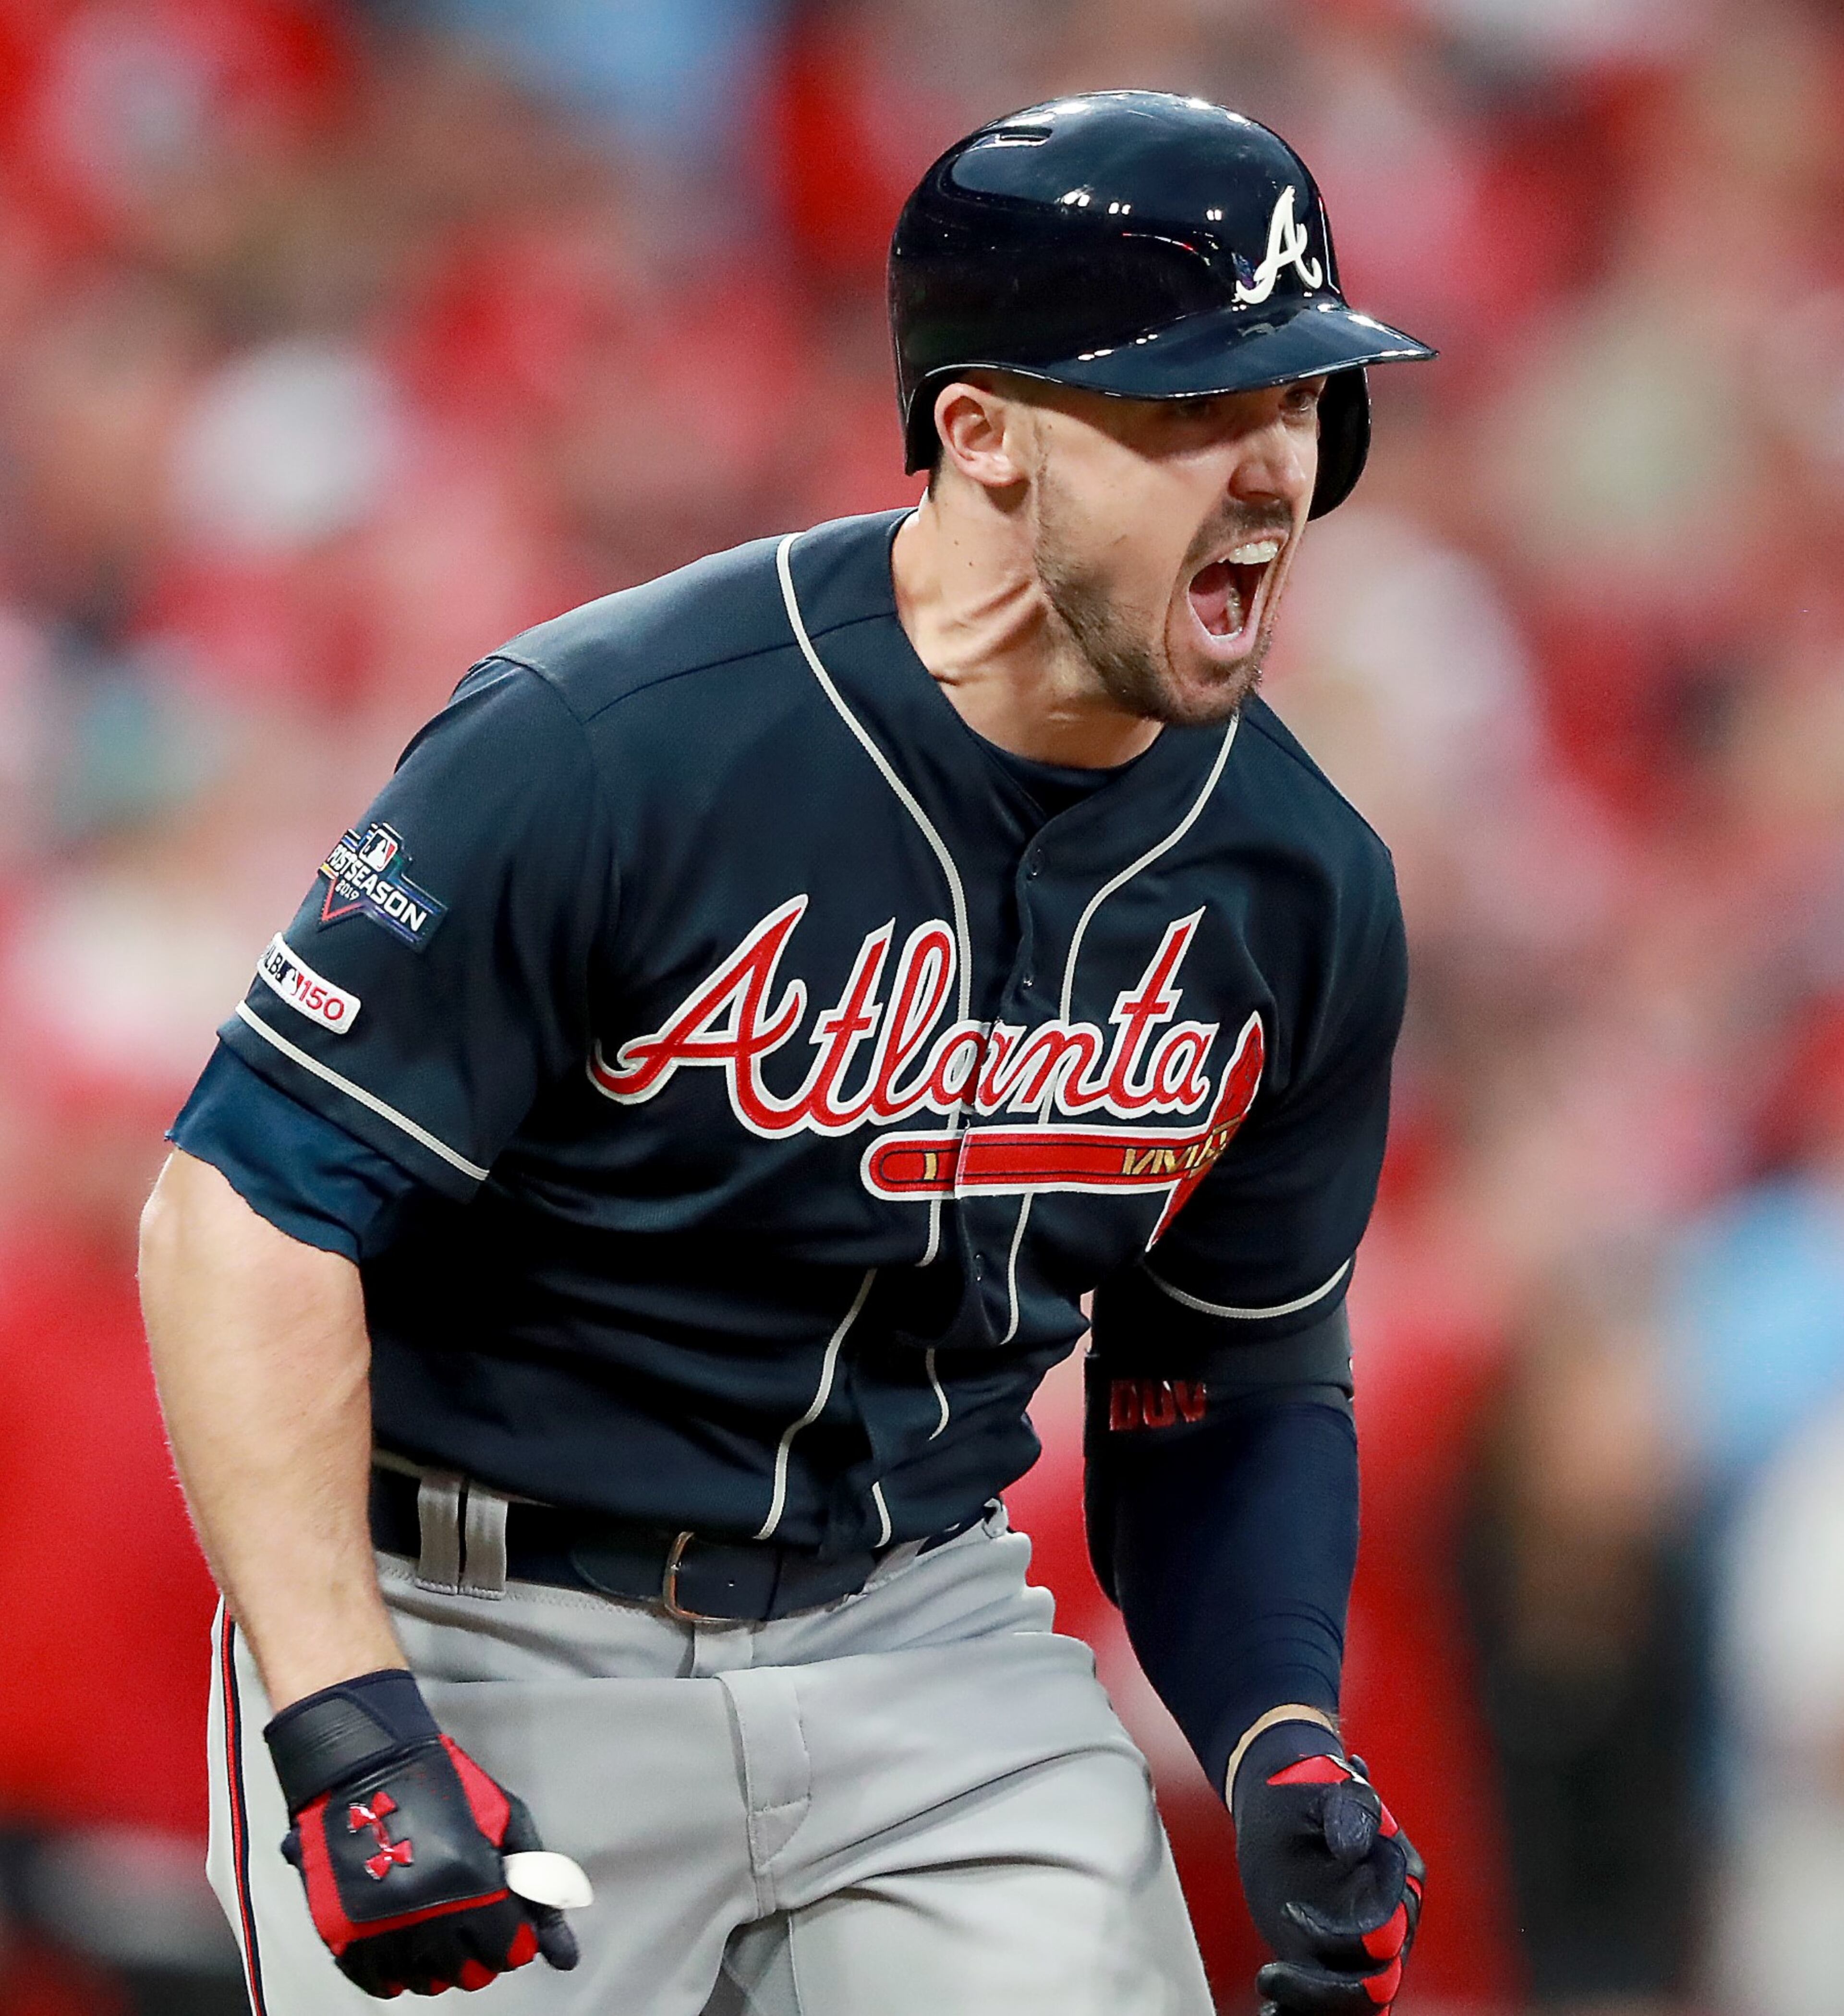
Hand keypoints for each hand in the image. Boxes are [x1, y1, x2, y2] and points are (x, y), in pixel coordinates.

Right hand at [266, 1668, 581, 1997]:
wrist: (367, 1767)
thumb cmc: (445, 1786)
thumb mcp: (508, 1821)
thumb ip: (539, 1889)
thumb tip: (566, 1958)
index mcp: (474, 1887)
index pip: (511, 1951)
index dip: (515, 1934)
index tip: (506, 1915)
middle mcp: (429, 1919)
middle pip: (472, 1973)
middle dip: (481, 1948)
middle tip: (473, 1915)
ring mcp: (383, 1932)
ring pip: (429, 1981)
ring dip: (441, 1960)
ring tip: (438, 1920)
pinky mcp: (344, 1937)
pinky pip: (382, 1983)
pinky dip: (398, 1969)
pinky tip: (405, 1936)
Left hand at [1231, 1723, 1423, 2014]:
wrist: (1279, 1796)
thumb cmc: (1308, 1788)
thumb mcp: (1327, 1786)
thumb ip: (1350, 1807)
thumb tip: (1352, 1851)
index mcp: (1400, 1878)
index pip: (1391, 1932)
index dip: (1348, 1940)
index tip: (1291, 1915)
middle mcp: (1388, 1920)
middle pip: (1377, 1983)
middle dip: (1328, 1992)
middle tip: (1269, 1976)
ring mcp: (1359, 1943)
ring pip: (1357, 2002)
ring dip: (1316, 2009)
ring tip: (1268, 2003)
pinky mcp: (1328, 1956)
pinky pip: (1329, 2001)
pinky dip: (1304, 2012)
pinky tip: (1269, 2014)